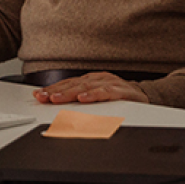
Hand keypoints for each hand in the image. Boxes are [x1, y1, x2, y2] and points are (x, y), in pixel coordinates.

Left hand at [33, 72, 149, 104]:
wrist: (146, 96)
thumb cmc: (119, 98)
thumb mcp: (97, 96)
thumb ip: (80, 98)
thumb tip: (58, 104)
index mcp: (91, 79)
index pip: (67, 83)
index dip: (52, 89)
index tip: (39, 95)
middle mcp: (98, 79)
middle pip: (73, 84)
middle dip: (56, 91)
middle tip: (42, 97)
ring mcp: (109, 83)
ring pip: (86, 87)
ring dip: (69, 93)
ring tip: (56, 99)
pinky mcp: (120, 91)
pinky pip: (105, 92)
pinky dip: (93, 95)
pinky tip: (82, 99)